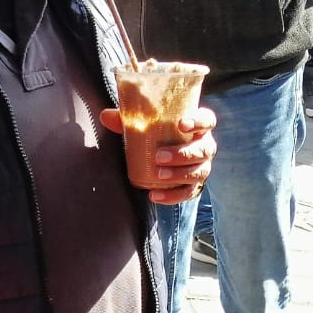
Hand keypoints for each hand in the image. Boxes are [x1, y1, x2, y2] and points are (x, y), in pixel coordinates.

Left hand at [101, 107, 217, 205]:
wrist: (166, 156)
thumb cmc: (158, 134)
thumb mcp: (146, 125)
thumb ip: (128, 119)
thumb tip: (105, 116)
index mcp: (198, 126)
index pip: (207, 120)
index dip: (199, 122)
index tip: (182, 124)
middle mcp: (205, 146)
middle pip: (204, 149)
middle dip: (182, 154)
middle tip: (159, 157)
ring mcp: (202, 167)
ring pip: (199, 172)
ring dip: (179, 174)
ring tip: (158, 175)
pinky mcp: (194, 185)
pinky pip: (189, 193)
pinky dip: (173, 196)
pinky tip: (155, 196)